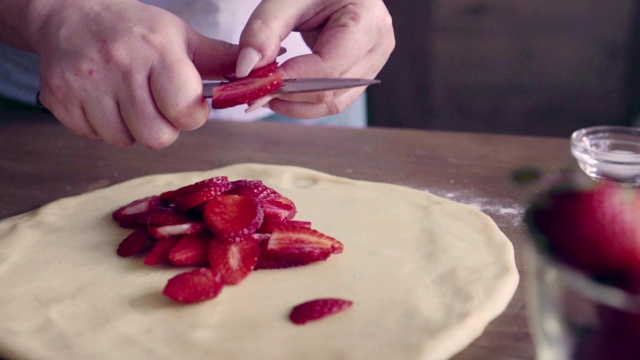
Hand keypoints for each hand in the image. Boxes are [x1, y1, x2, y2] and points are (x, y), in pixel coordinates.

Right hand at [33, 0, 237, 147]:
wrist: (70, 14)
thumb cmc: (136, 29)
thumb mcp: (181, 36)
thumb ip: (220, 60)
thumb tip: (260, 75)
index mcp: (158, 51)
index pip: (186, 111)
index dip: (191, 115)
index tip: (185, 103)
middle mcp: (120, 66)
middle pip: (157, 137)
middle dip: (163, 126)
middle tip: (155, 103)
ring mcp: (85, 84)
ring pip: (125, 141)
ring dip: (132, 127)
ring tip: (127, 98)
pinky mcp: (59, 99)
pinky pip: (94, 137)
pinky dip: (103, 125)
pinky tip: (103, 98)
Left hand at [237, 0, 394, 118]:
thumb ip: (264, 30)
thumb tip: (246, 69)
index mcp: (367, 20)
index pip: (327, 68)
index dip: (289, 82)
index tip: (252, 84)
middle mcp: (377, 45)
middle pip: (330, 92)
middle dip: (287, 97)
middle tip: (251, 92)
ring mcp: (373, 62)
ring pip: (333, 103)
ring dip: (294, 105)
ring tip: (263, 94)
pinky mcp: (360, 72)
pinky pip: (333, 98)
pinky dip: (303, 101)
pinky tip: (279, 91)